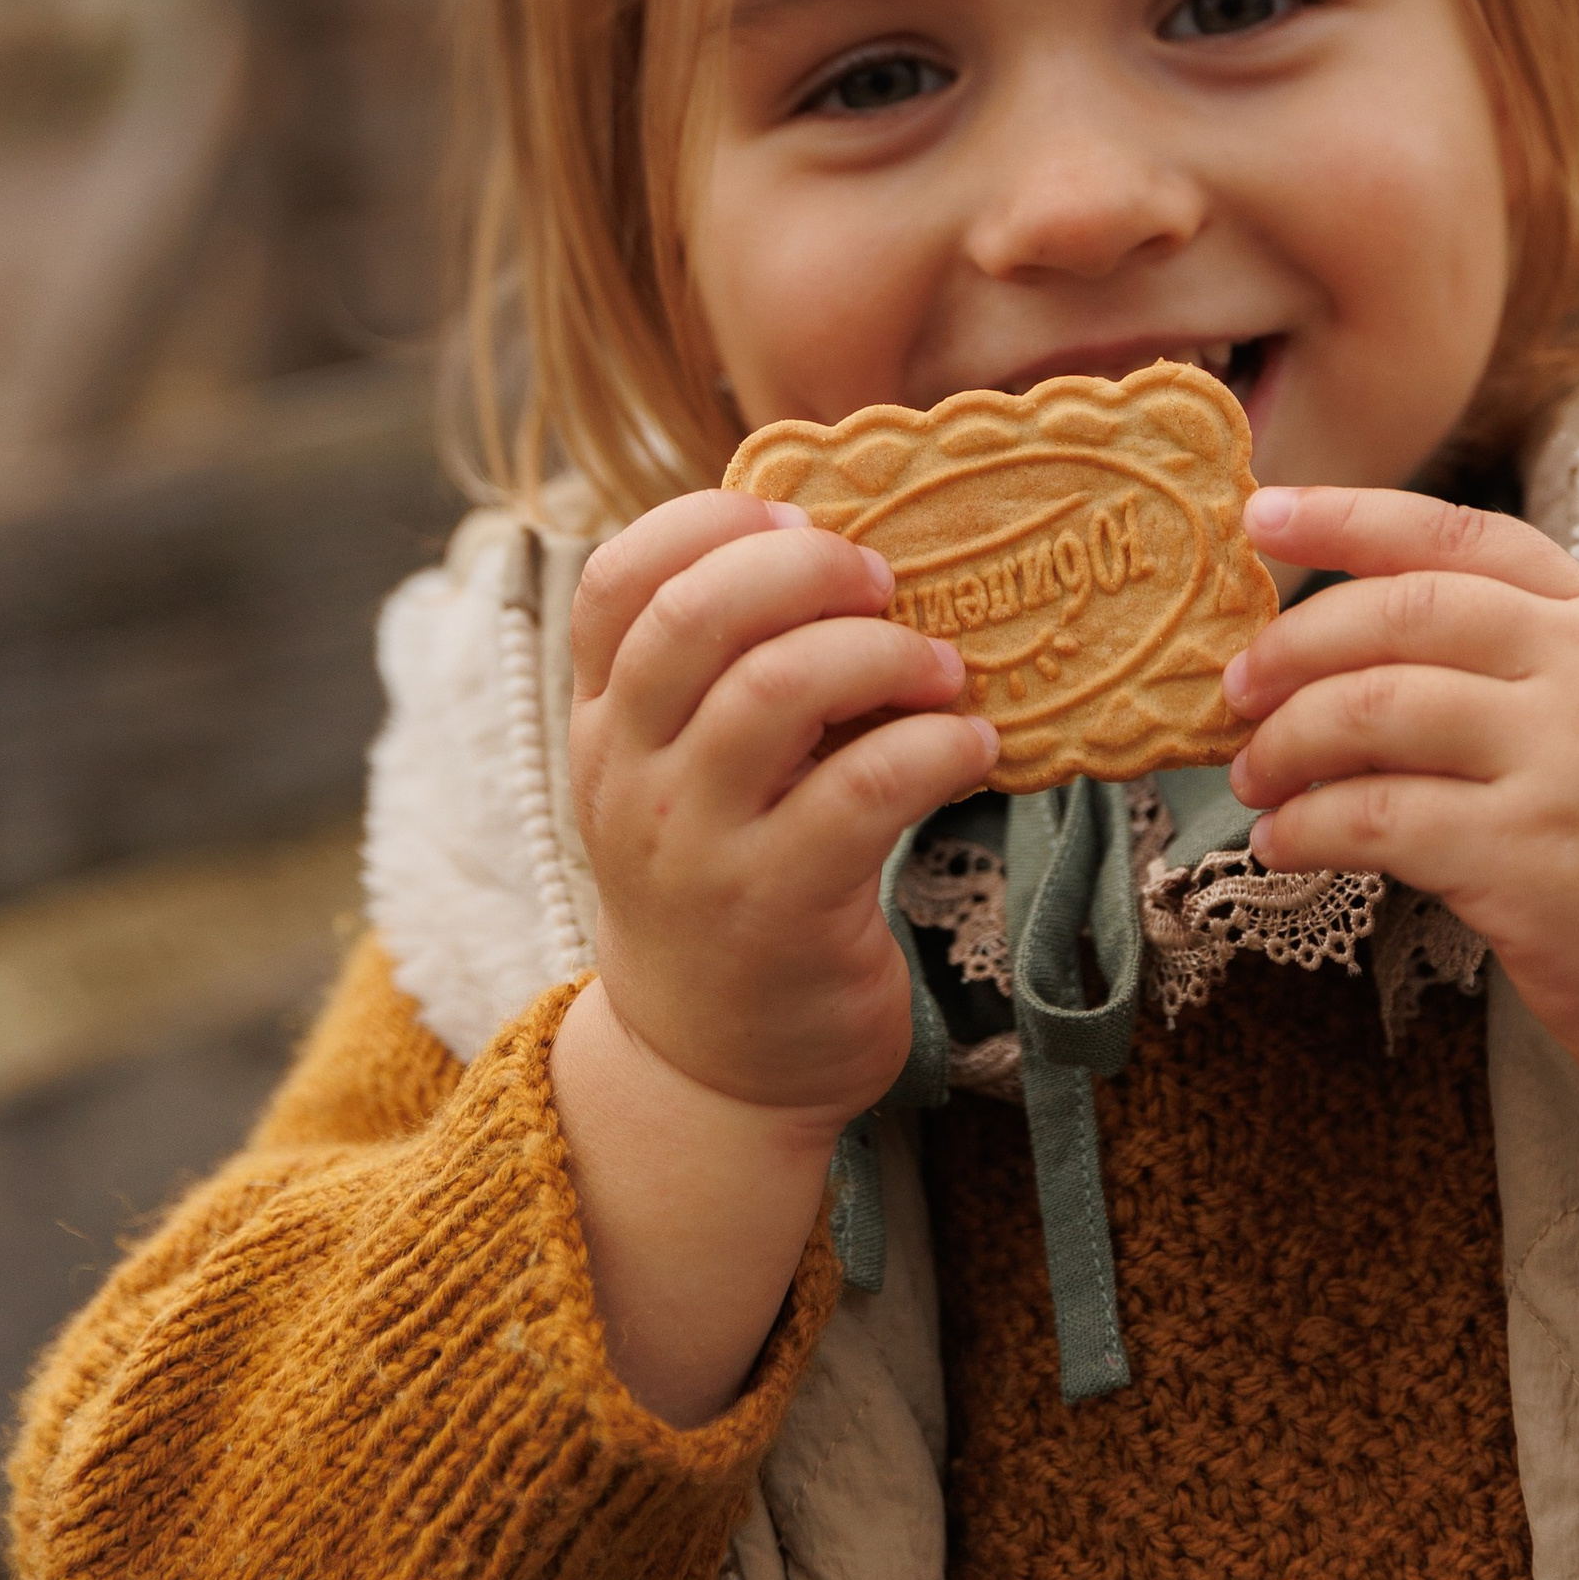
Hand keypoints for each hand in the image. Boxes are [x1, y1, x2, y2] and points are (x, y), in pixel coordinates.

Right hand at [571, 486, 997, 1129]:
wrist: (714, 1067)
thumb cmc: (730, 880)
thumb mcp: (692, 773)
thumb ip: (733, 673)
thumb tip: (855, 547)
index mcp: (605, 723)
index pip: (617, 581)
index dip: (706, 522)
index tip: (794, 512)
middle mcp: (630, 777)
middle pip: (690, 618)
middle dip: (802, 567)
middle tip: (883, 577)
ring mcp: (696, 847)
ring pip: (775, 691)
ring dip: (882, 654)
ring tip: (944, 668)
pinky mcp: (777, 909)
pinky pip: (862, 792)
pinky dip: (934, 748)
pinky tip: (973, 748)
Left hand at [1225, 483, 1578, 1247]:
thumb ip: (1525, 655)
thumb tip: (1352, 635)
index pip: (1460, 536)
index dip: (1348, 515)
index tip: (1258, 513)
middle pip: (1402, 612)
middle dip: (1296, 641)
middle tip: (1236, 684)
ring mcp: (1565, 765)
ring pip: (1377, 711)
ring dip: (1288, 742)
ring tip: (1252, 776)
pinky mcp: (1531, 864)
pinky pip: (1379, 821)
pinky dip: (1309, 828)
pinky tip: (1284, 844)